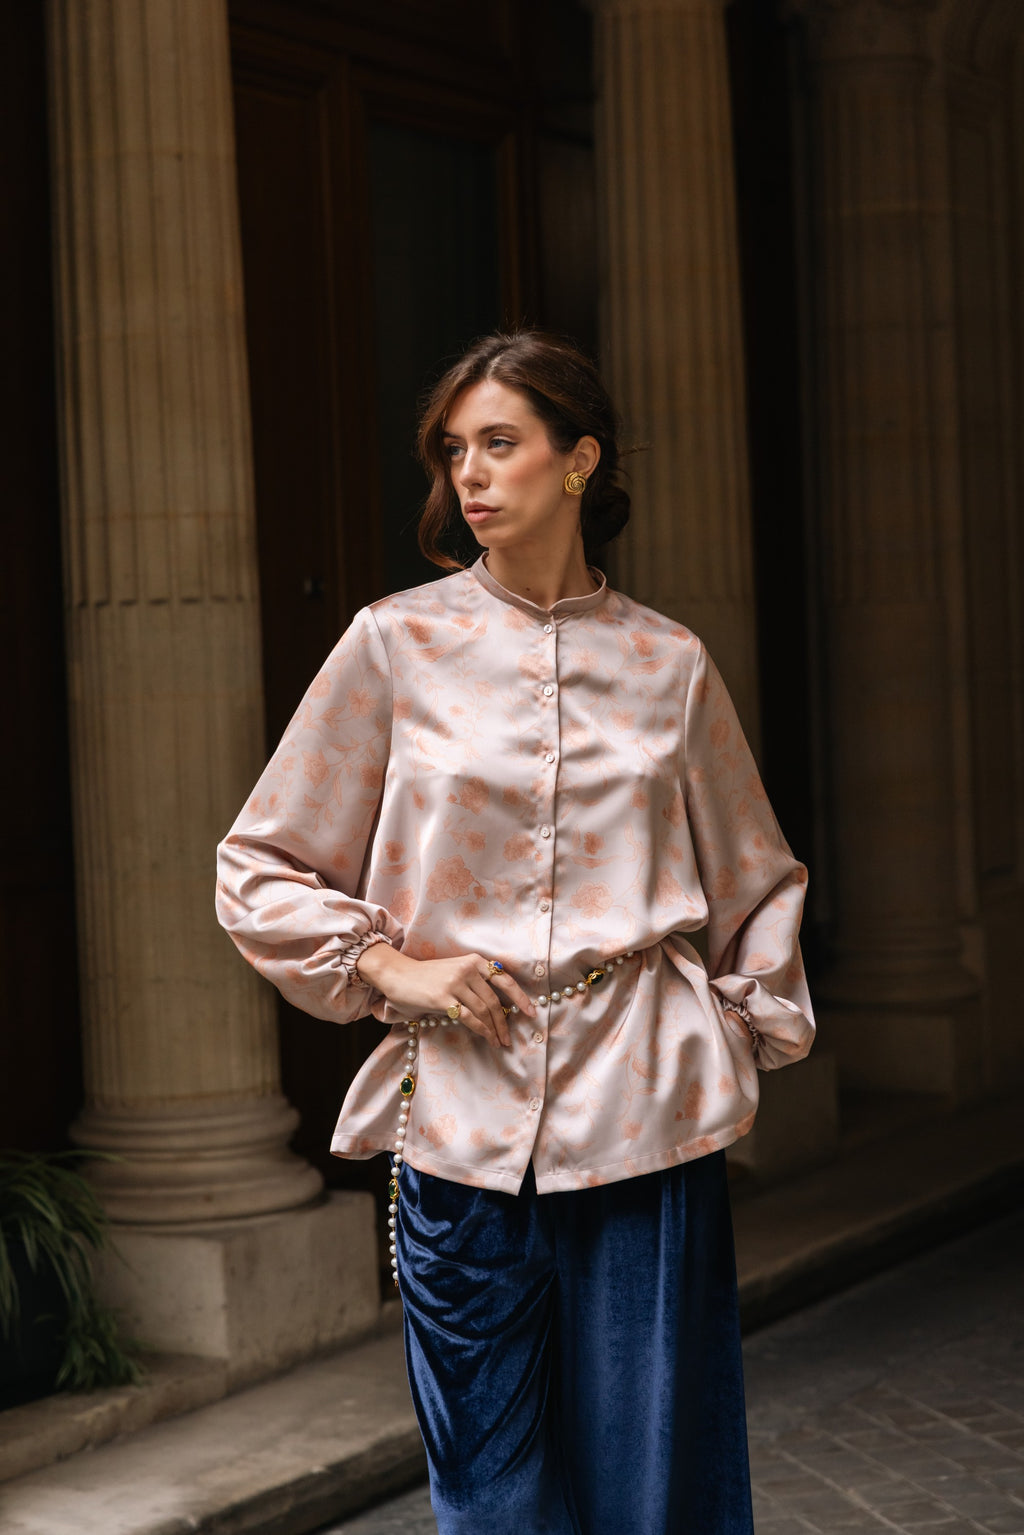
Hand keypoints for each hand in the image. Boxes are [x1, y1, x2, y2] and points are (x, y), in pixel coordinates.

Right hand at [354, 945, 534, 1047]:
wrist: (398, 974)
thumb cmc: (427, 977)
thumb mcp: (455, 971)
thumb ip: (475, 984)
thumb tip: (497, 1008)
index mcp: (474, 961)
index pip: (504, 980)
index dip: (520, 997)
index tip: (531, 1012)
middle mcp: (468, 969)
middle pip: (494, 1000)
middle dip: (505, 1022)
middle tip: (509, 1038)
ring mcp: (455, 983)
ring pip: (484, 1010)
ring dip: (494, 1029)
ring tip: (499, 1042)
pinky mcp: (443, 998)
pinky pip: (469, 1017)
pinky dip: (481, 1030)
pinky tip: (487, 1038)